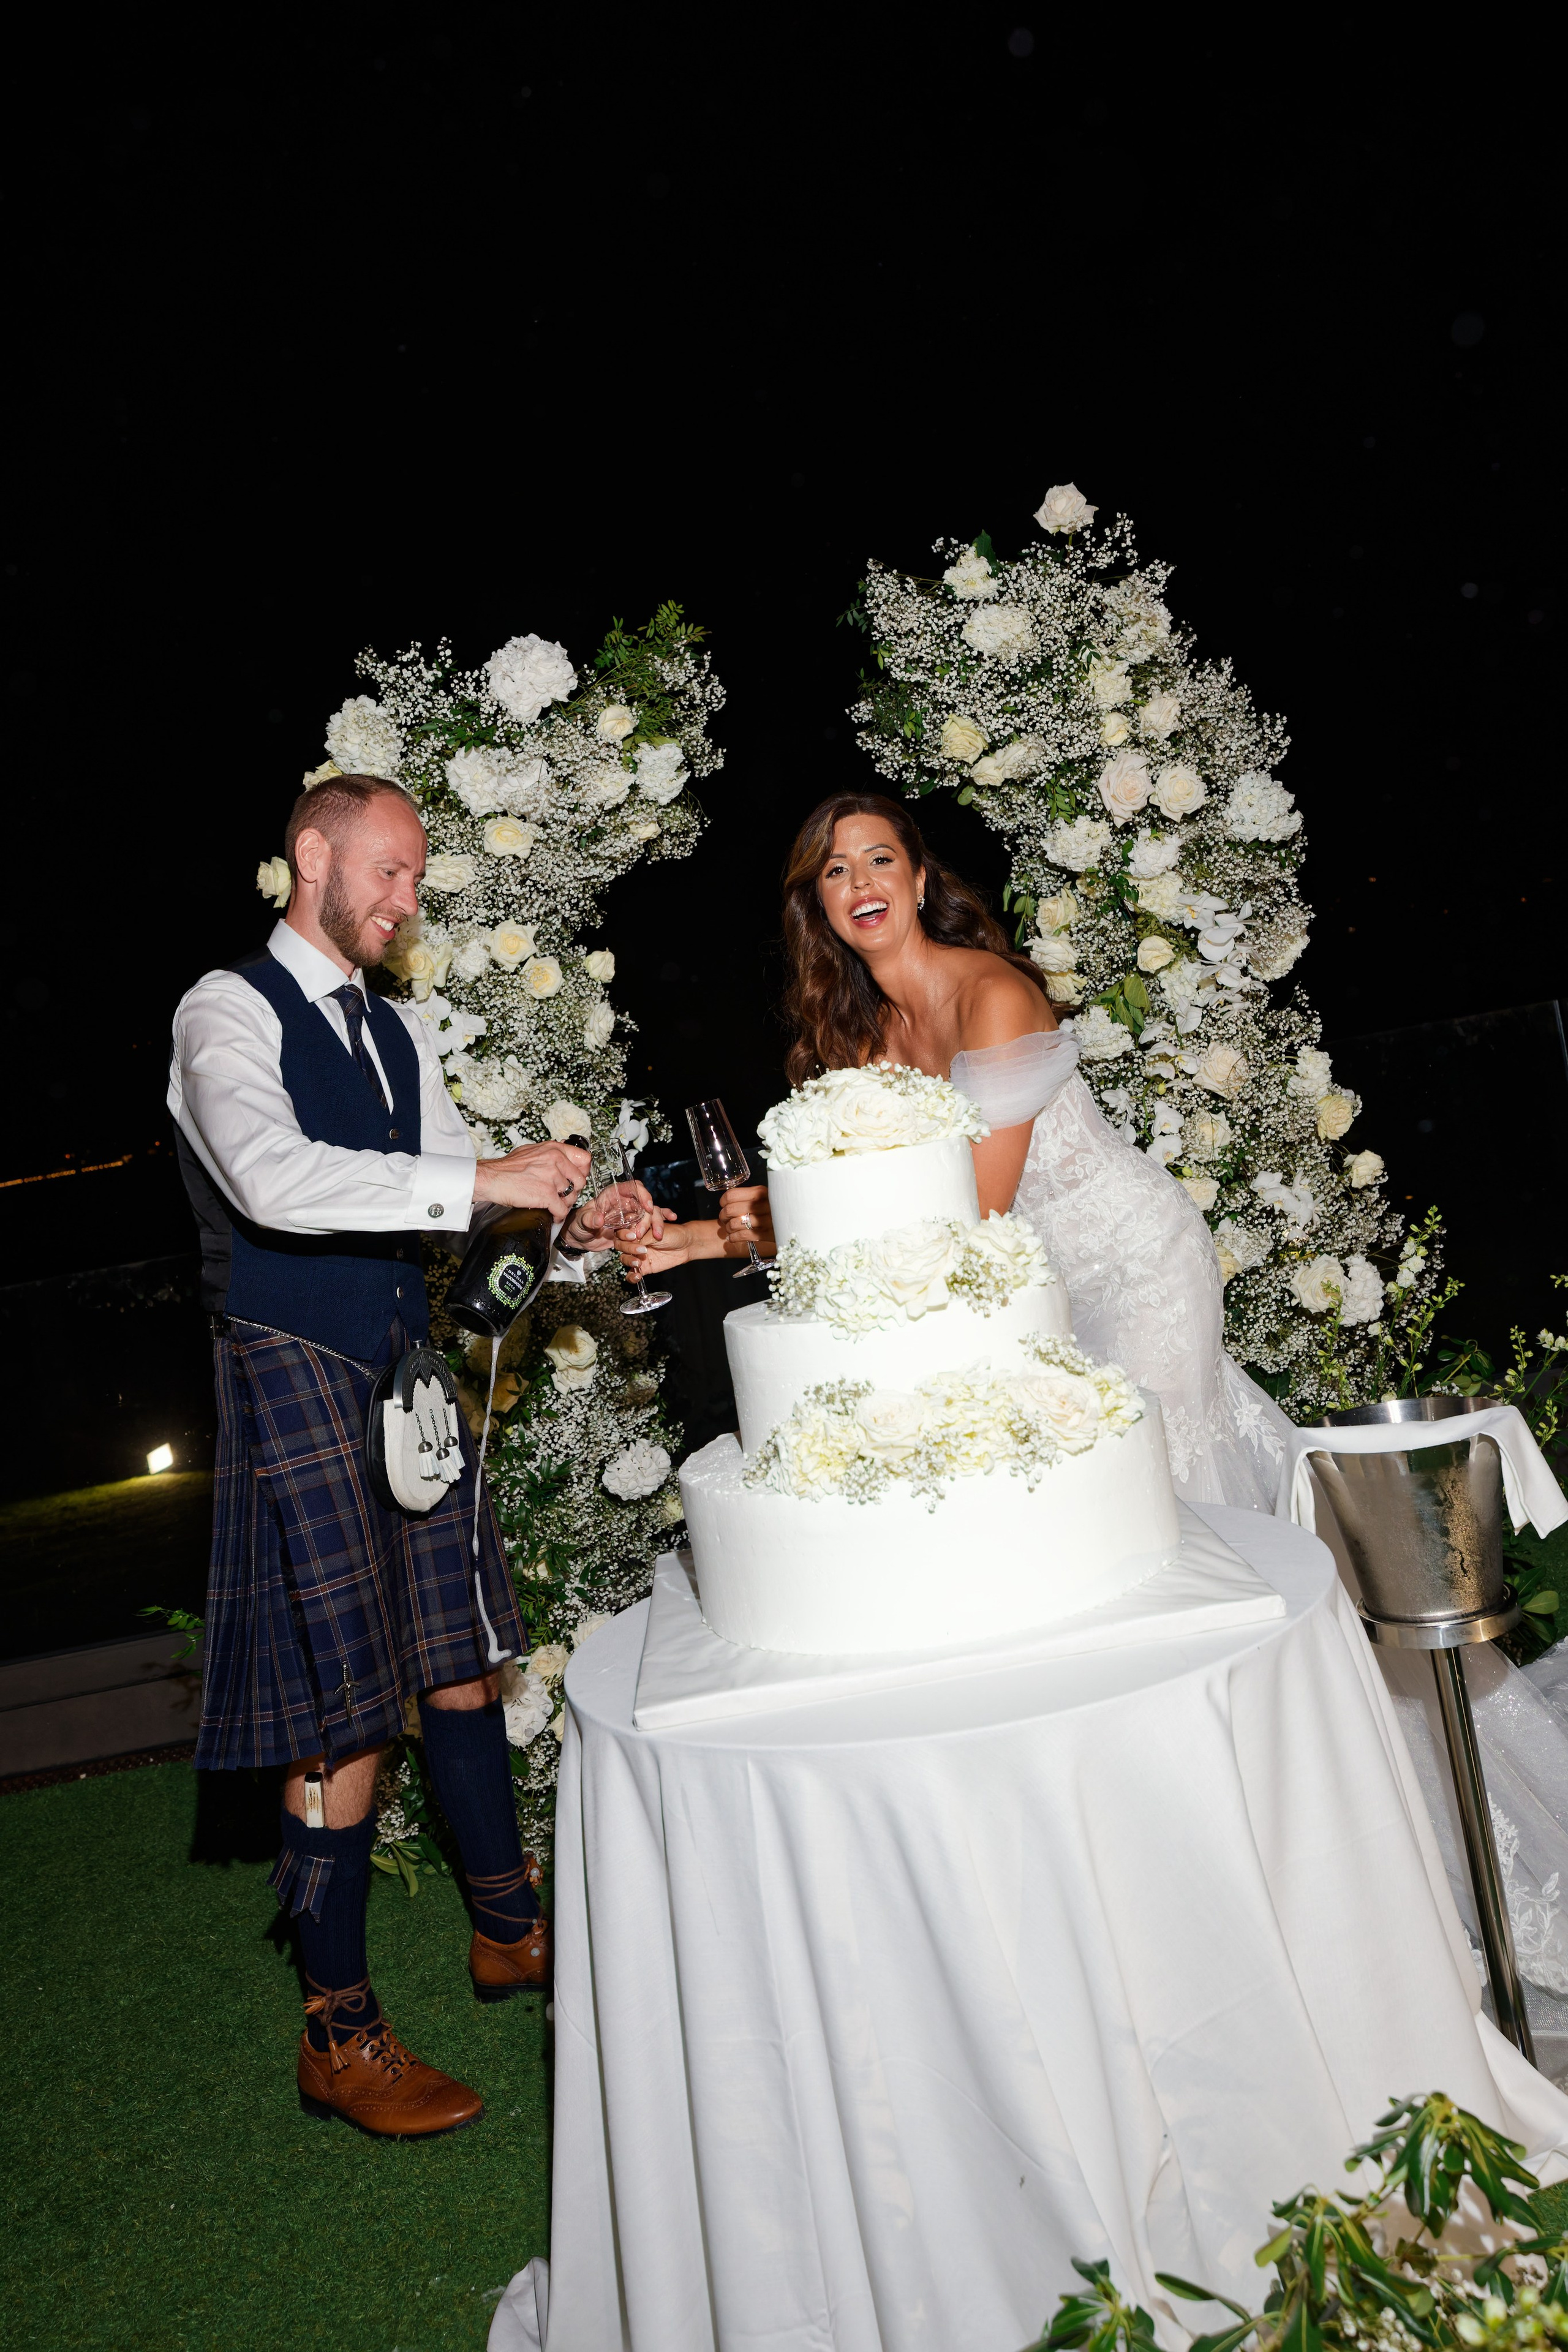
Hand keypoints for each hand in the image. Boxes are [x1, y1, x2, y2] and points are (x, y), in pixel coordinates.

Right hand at [471, 1140, 590, 1214]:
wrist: (491, 1178)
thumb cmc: (507, 1167)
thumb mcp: (532, 1151)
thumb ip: (550, 1154)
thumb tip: (562, 1160)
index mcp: (554, 1149)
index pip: (584, 1159)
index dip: (582, 1172)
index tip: (576, 1179)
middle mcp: (555, 1161)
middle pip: (580, 1181)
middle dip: (573, 1191)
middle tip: (564, 1195)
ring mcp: (552, 1178)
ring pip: (572, 1197)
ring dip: (564, 1204)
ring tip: (555, 1205)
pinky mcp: (546, 1195)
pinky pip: (562, 1210)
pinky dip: (558, 1216)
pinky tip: (553, 1216)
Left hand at [563, 1180, 667, 1253]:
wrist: (580, 1239)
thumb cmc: (578, 1225)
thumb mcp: (581, 1222)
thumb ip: (589, 1219)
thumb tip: (599, 1219)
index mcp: (612, 1195)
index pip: (632, 1188)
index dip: (642, 1194)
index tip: (647, 1206)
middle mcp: (624, 1203)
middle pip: (644, 1202)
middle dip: (648, 1216)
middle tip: (645, 1232)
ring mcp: (630, 1215)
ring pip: (648, 1214)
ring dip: (654, 1224)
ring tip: (657, 1236)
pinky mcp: (632, 1226)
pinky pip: (648, 1222)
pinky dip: (659, 1221)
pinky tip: (671, 1219)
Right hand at [616, 1216, 699, 1279]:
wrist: (685, 1245)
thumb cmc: (673, 1233)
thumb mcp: (656, 1232)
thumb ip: (641, 1237)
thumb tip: (629, 1241)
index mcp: (635, 1229)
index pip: (621, 1231)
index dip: (624, 1234)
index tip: (633, 1236)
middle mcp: (634, 1242)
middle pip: (620, 1246)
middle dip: (628, 1248)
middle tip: (642, 1249)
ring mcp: (637, 1255)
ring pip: (624, 1259)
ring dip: (629, 1261)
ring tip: (639, 1262)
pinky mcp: (643, 1267)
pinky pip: (631, 1274)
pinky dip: (632, 1277)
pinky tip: (638, 1276)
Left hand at [718, 1185, 772, 1258]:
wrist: (801, 1220)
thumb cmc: (779, 1207)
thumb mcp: (768, 1196)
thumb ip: (752, 1196)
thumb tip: (728, 1201)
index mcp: (762, 1192)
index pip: (732, 1195)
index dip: (723, 1201)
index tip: (724, 1205)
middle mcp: (764, 1205)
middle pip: (730, 1210)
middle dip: (723, 1216)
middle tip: (725, 1218)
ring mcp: (767, 1220)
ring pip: (734, 1224)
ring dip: (728, 1228)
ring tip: (731, 1229)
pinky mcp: (768, 1235)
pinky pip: (742, 1236)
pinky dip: (733, 1238)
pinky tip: (733, 1238)